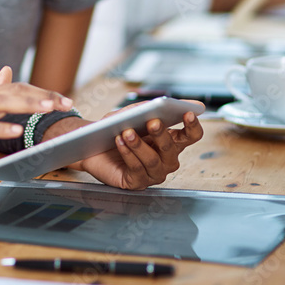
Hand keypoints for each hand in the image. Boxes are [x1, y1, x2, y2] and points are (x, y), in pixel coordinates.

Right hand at [0, 66, 72, 186]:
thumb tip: (7, 73)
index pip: (16, 88)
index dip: (41, 92)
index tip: (63, 100)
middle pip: (14, 92)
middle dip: (43, 96)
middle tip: (66, 102)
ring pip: (2, 103)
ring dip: (27, 105)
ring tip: (49, 109)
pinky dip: (1, 129)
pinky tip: (16, 132)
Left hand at [80, 109, 203, 189]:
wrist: (92, 144)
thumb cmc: (115, 128)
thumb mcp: (130, 114)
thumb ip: (147, 107)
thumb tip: (163, 102)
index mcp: (171, 141)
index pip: (191, 136)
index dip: (193, 126)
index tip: (188, 113)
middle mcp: (166, 160)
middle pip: (171, 148)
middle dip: (162, 134)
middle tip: (152, 121)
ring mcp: (154, 173)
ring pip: (153, 160)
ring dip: (139, 145)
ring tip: (127, 132)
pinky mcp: (138, 183)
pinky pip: (137, 169)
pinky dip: (128, 154)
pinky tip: (120, 142)